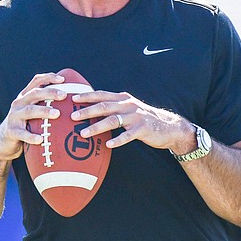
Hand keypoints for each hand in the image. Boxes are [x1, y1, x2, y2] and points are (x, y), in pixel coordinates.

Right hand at [0, 72, 68, 161]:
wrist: (2, 142)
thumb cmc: (24, 127)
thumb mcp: (32, 113)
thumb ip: (45, 107)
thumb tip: (71, 105)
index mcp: (24, 97)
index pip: (36, 81)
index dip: (49, 78)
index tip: (63, 79)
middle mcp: (18, 104)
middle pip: (35, 94)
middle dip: (50, 92)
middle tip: (64, 95)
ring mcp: (14, 117)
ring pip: (30, 111)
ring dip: (44, 111)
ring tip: (57, 114)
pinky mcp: (11, 131)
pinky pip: (22, 133)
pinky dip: (31, 136)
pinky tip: (40, 139)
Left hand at [69, 89, 191, 151]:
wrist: (168, 127)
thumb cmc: (142, 119)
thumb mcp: (128, 109)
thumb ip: (112, 108)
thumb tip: (90, 111)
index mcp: (123, 98)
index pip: (102, 95)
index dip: (87, 96)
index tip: (72, 98)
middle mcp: (128, 105)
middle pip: (104, 106)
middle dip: (87, 111)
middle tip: (73, 116)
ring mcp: (136, 116)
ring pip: (113, 120)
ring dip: (97, 127)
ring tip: (84, 133)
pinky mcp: (143, 129)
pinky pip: (128, 135)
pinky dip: (118, 139)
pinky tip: (108, 145)